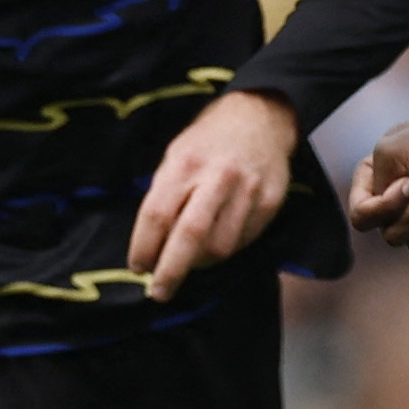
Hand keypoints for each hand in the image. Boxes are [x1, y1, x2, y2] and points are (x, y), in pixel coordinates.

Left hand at [131, 89, 301, 299]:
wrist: (261, 117)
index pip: (158, 214)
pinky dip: (225, 251)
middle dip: (170, 271)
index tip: (138, 267)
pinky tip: (215, 245)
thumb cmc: (209, 139)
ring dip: (199, 263)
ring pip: (220, 246)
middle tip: (158, 292)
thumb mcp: (176, 154)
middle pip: (189, 236)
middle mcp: (217, 177)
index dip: (144, 246)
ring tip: (189, 263)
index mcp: (185, 163)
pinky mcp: (270, 202)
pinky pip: (243, 241)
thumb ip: (164, 194)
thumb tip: (150, 242)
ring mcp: (248, 191)